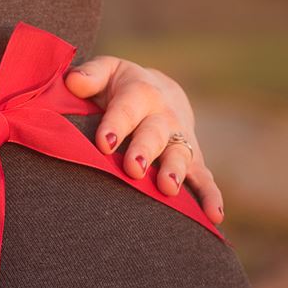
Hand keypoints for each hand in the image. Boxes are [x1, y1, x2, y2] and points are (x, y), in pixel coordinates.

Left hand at [62, 56, 225, 224]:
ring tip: (168, 188)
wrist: (162, 92)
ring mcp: (181, 139)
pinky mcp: (194, 160)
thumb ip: (91, 75)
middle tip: (134, 169)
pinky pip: (205, 179)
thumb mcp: (108, 71)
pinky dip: (210, 197)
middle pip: (155, 133)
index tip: (104, 143)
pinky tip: (214, 216)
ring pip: (180, 155)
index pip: (127, 107)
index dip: (116, 124)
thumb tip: (73, 82)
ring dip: (175, 171)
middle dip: (145, 150)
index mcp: (140, 92)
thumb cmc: (123, 86)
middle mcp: (164, 116)